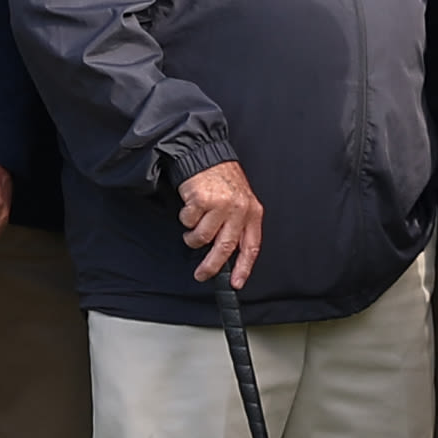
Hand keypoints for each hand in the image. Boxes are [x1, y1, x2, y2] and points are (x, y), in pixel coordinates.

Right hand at [176, 158, 264, 287]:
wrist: (206, 155)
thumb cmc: (223, 180)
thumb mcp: (241, 202)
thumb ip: (238, 226)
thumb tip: (229, 257)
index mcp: (252, 212)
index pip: (251, 246)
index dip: (243, 268)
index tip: (236, 283)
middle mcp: (238, 209)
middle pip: (225, 248)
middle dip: (211, 266)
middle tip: (202, 274)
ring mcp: (220, 205)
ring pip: (202, 238)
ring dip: (193, 237)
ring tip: (194, 227)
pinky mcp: (201, 200)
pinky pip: (188, 222)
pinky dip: (186, 219)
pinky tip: (191, 207)